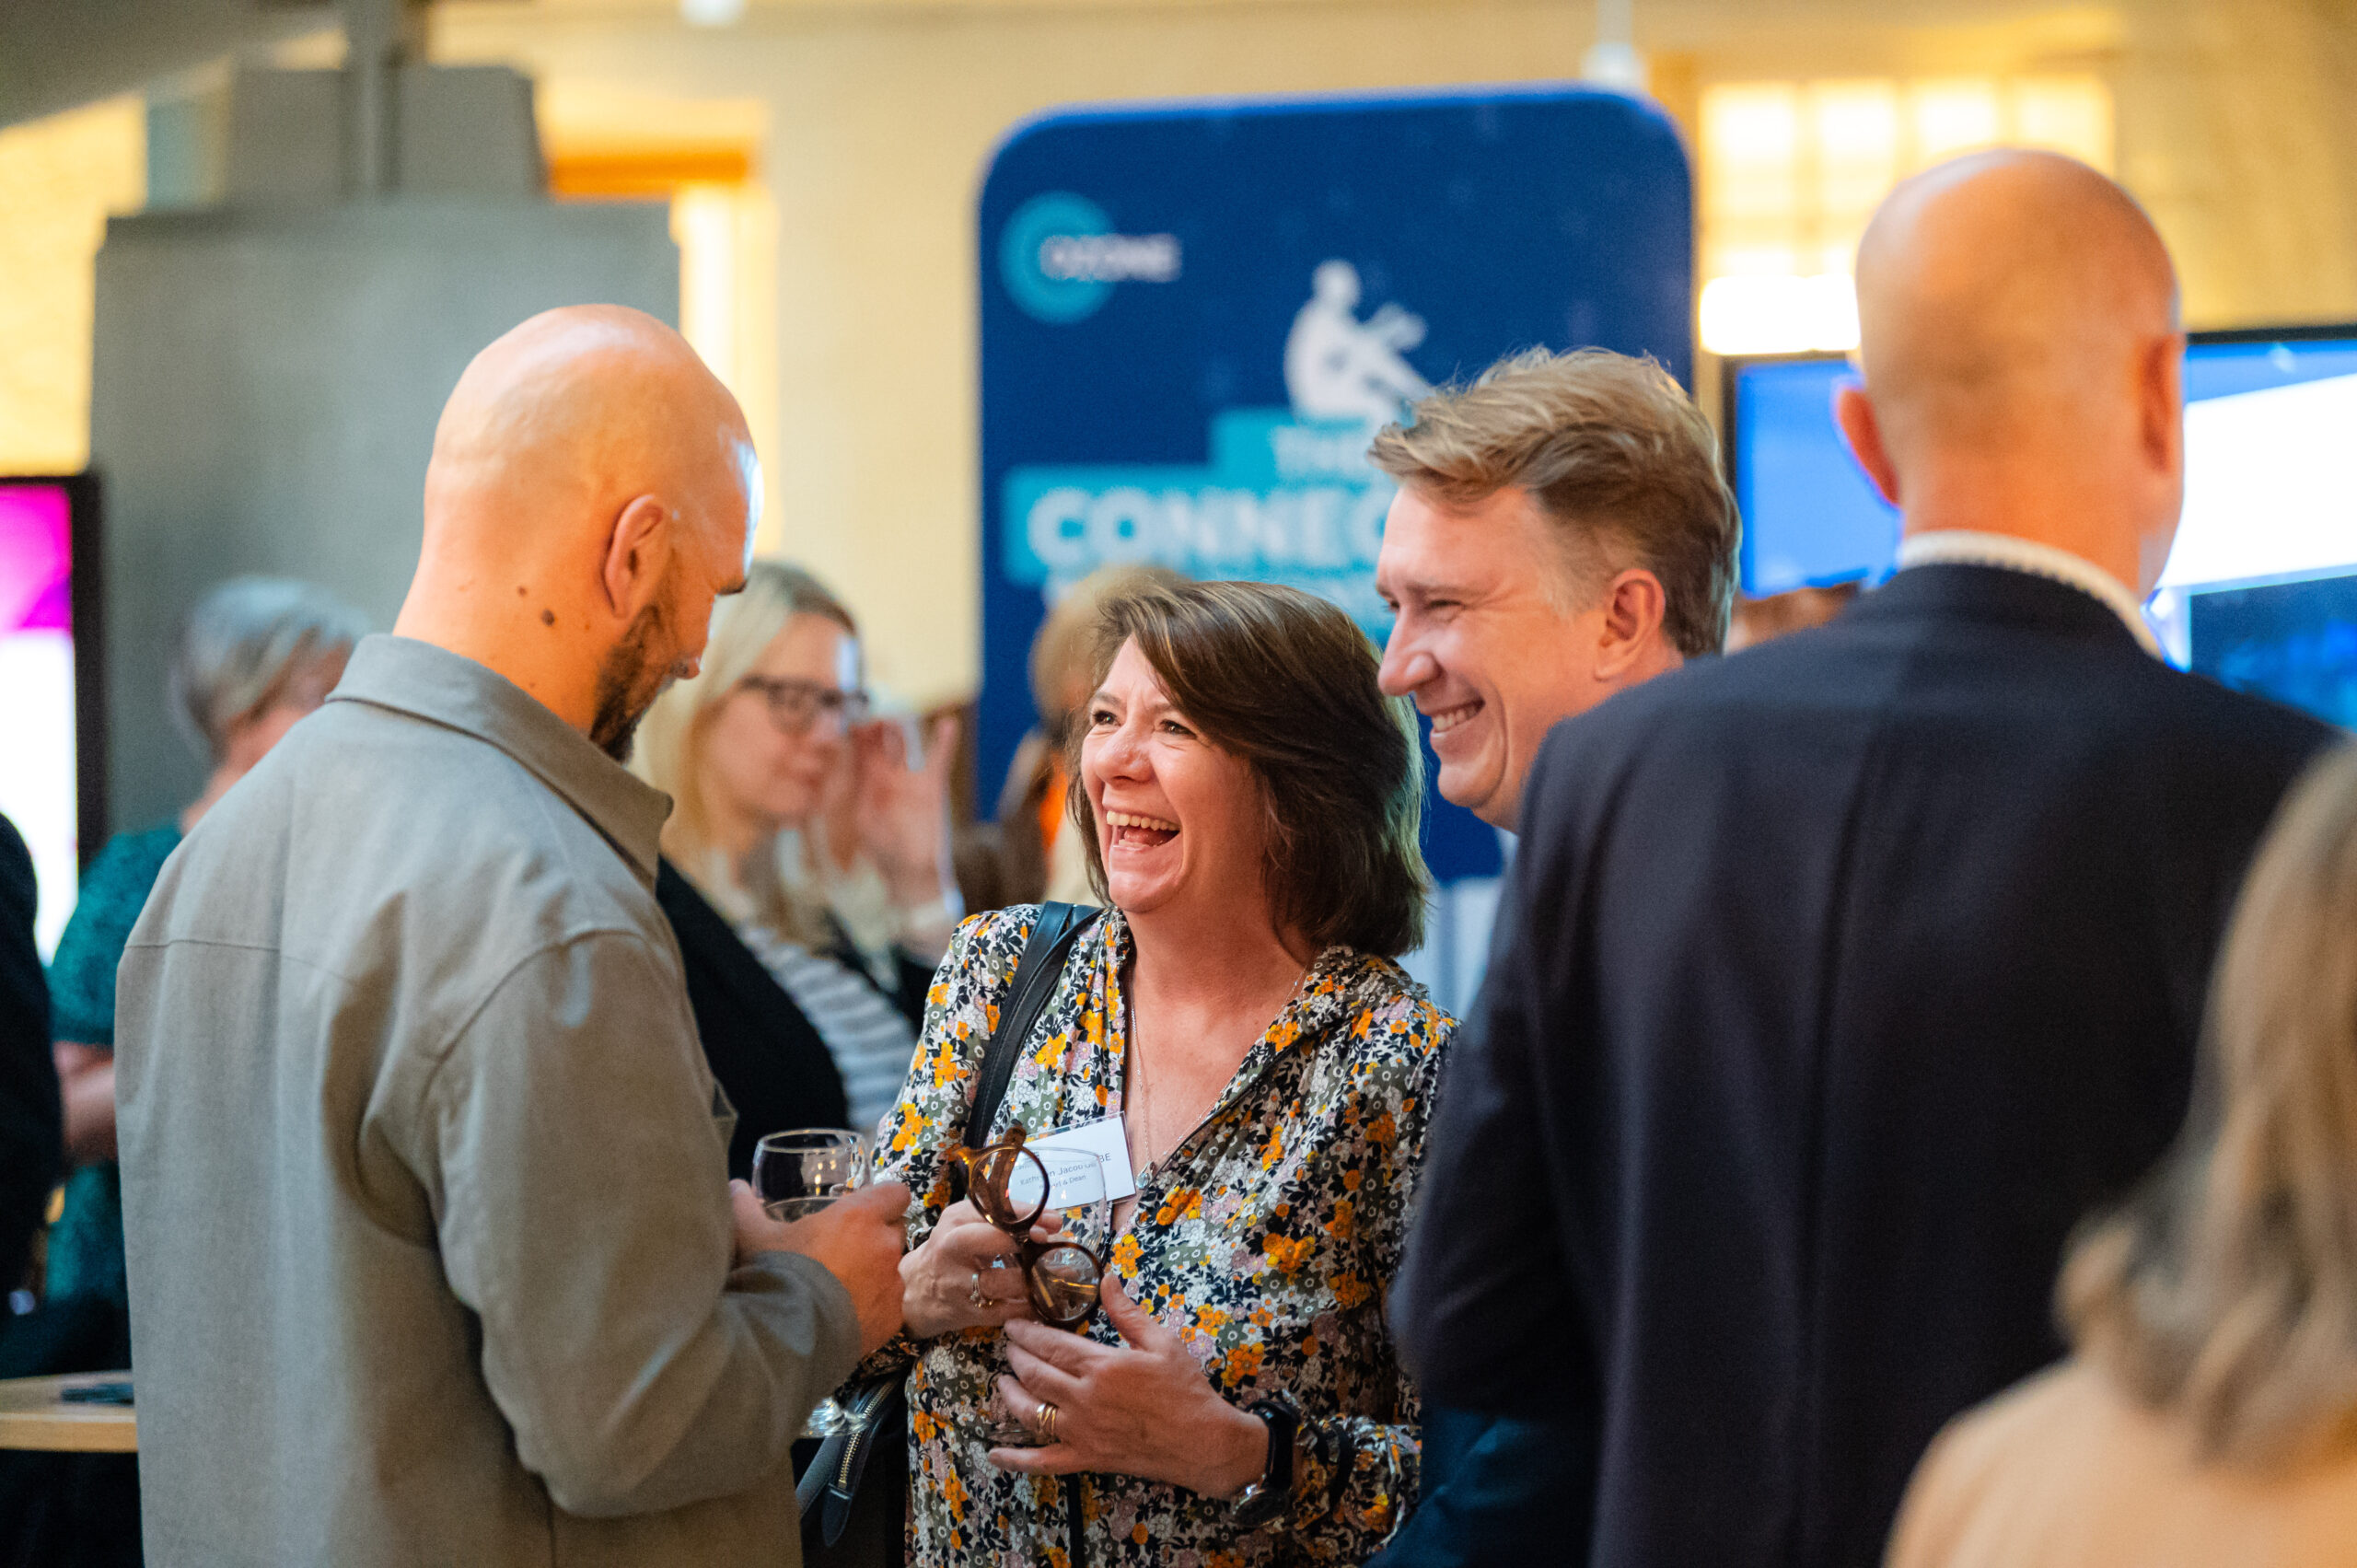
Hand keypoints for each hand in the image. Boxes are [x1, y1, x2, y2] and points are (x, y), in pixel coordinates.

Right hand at [732, 1179, 909, 1356]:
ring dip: (875, 1276)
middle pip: (894, 1232)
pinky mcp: (892, 1319)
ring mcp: (892, 1284)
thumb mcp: (752, 1236)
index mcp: (859, 1216)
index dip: (883, 1201)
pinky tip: (845, 1317)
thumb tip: (734, 1186)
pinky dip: (874, 1310)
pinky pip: (889, 1306)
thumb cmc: (775, 1273)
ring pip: (892, 1271)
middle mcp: (884, 1245)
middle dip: (876, 1239)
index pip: (896, 1193)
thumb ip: (745, 1207)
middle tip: (845, 1252)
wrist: (786, 1337)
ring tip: (840, 1290)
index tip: (864, 1212)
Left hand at [852, 713, 959, 911]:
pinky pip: (940, 761)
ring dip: (903, 727)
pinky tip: (948, 724)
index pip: (860, 750)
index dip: (855, 733)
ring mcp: (911, 778)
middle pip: (882, 741)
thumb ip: (864, 795)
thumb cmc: (884, 850)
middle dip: (875, 723)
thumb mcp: (866, 821)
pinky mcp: (932, 786)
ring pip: (907, 744)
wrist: (910, 871)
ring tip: (897, 712)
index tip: (850, 717)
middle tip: (870, 708)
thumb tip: (861, 774)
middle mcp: (889, 776)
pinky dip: (945, 743)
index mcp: (868, 783)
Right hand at [900, 1199, 1063, 1339]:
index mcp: (956, 1220)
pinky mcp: (966, 1312)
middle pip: (992, 1239)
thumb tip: (1052, 1223)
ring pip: (1002, 1281)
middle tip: (1052, 1245)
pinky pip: (1004, 1311)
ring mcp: (958, 1282)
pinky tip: (1044, 1301)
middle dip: (1027, 1241)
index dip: (1029, 1215)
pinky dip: (1028, 1307)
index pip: (995, 1210)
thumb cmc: (949, 1253)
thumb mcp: (965, 1225)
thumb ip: (1003, 1218)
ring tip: (1060, 1277)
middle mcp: (953, 1247)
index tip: (1055, 1221)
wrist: (913, 1291)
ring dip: (1035, 1279)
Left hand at [988, 1276, 1268, 1498]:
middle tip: (1008, 1346)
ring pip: (1030, 1412)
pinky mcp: (1085, 1457)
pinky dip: (1016, 1459)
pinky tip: (994, 1454)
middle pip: (1034, 1374)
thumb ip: (1127, 1312)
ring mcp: (1081, 1431)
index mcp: (1100, 1365)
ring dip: (1010, 1395)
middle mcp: (1083, 1398)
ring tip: (1002, 1382)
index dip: (1026, 1333)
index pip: (1050, 1345)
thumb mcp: (1161, 1342)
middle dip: (1015, 1357)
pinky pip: (1042, 1461)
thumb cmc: (1185, 1389)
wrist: (1202, 1441)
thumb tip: (1106, 1278)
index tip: (1013, 1324)